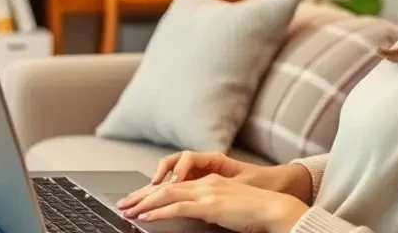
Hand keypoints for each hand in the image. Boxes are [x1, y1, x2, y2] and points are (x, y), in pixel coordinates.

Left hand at [119, 150, 312, 203]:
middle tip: (123, 203)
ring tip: (128, 210)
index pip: (174, 184)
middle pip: (165, 186)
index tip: (137, 200)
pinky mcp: (209, 205)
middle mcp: (204, 183)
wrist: (274, 208)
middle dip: (141, 195)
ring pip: (166, 194)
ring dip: (143, 202)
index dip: (153, 192)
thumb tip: (195, 216)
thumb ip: (210, 207)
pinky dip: (158, 211)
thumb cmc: (256, 211)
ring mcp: (206, 192)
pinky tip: (145, 216)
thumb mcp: (228, 206)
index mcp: (209, 181)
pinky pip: (177, 206)